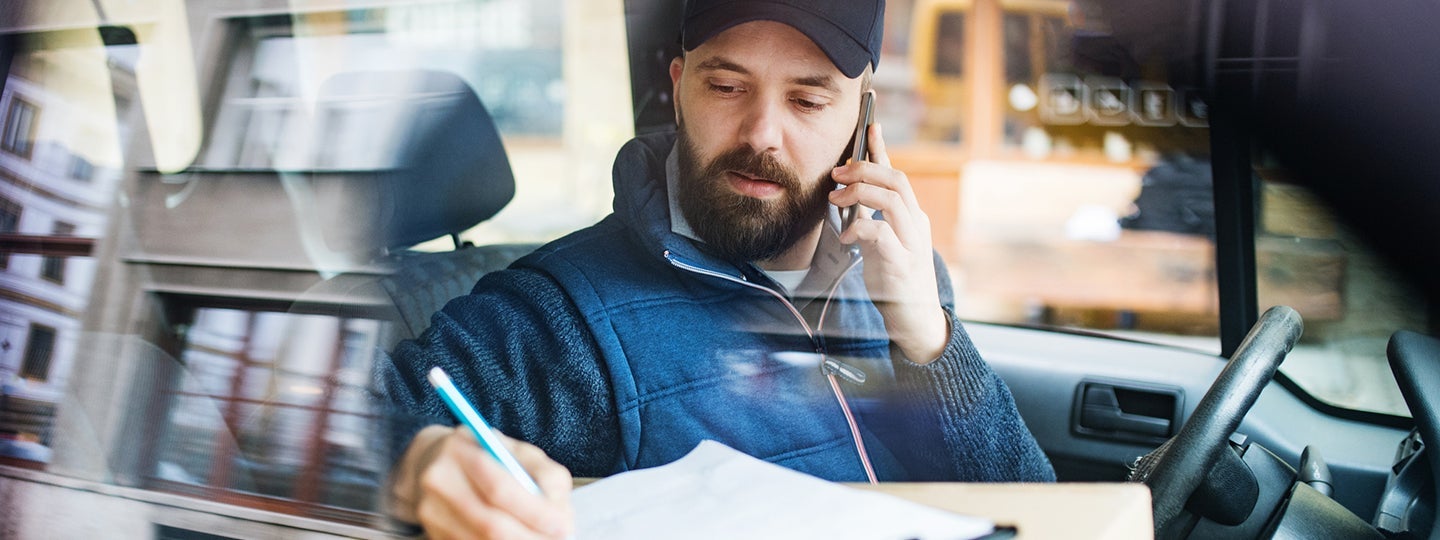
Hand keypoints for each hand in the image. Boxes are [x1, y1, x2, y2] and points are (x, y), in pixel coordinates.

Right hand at [401, 426, 573, 538]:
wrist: (433, 462)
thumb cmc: (487, 454)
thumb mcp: (519, 450)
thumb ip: (544, 475)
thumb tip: (560, 515)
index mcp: (461, 450)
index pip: (499, 488)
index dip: (534, 511)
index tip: (562, 524)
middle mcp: (438, 481)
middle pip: (490, 524)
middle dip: (530, 537)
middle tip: (559, 538)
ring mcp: (430, 511)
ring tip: (542, 538)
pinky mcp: (432, 532)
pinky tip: (518, 537)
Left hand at [828, 123, 948, 362]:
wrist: (915, 320)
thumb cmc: (895, 280)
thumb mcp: (881, 243)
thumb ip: (870, 220)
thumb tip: (847, 197)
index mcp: (911, 217)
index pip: (897, 174)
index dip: (882, 149)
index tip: (870, 125)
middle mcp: (916, 225)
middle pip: (896, 180)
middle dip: (864, 170)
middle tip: (837, 174)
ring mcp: (912, 243)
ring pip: (891, 200)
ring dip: (860, 193)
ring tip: (836, 199)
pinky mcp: (901, 264)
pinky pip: (882, 235)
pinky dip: (861, 228)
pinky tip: (849, 236)